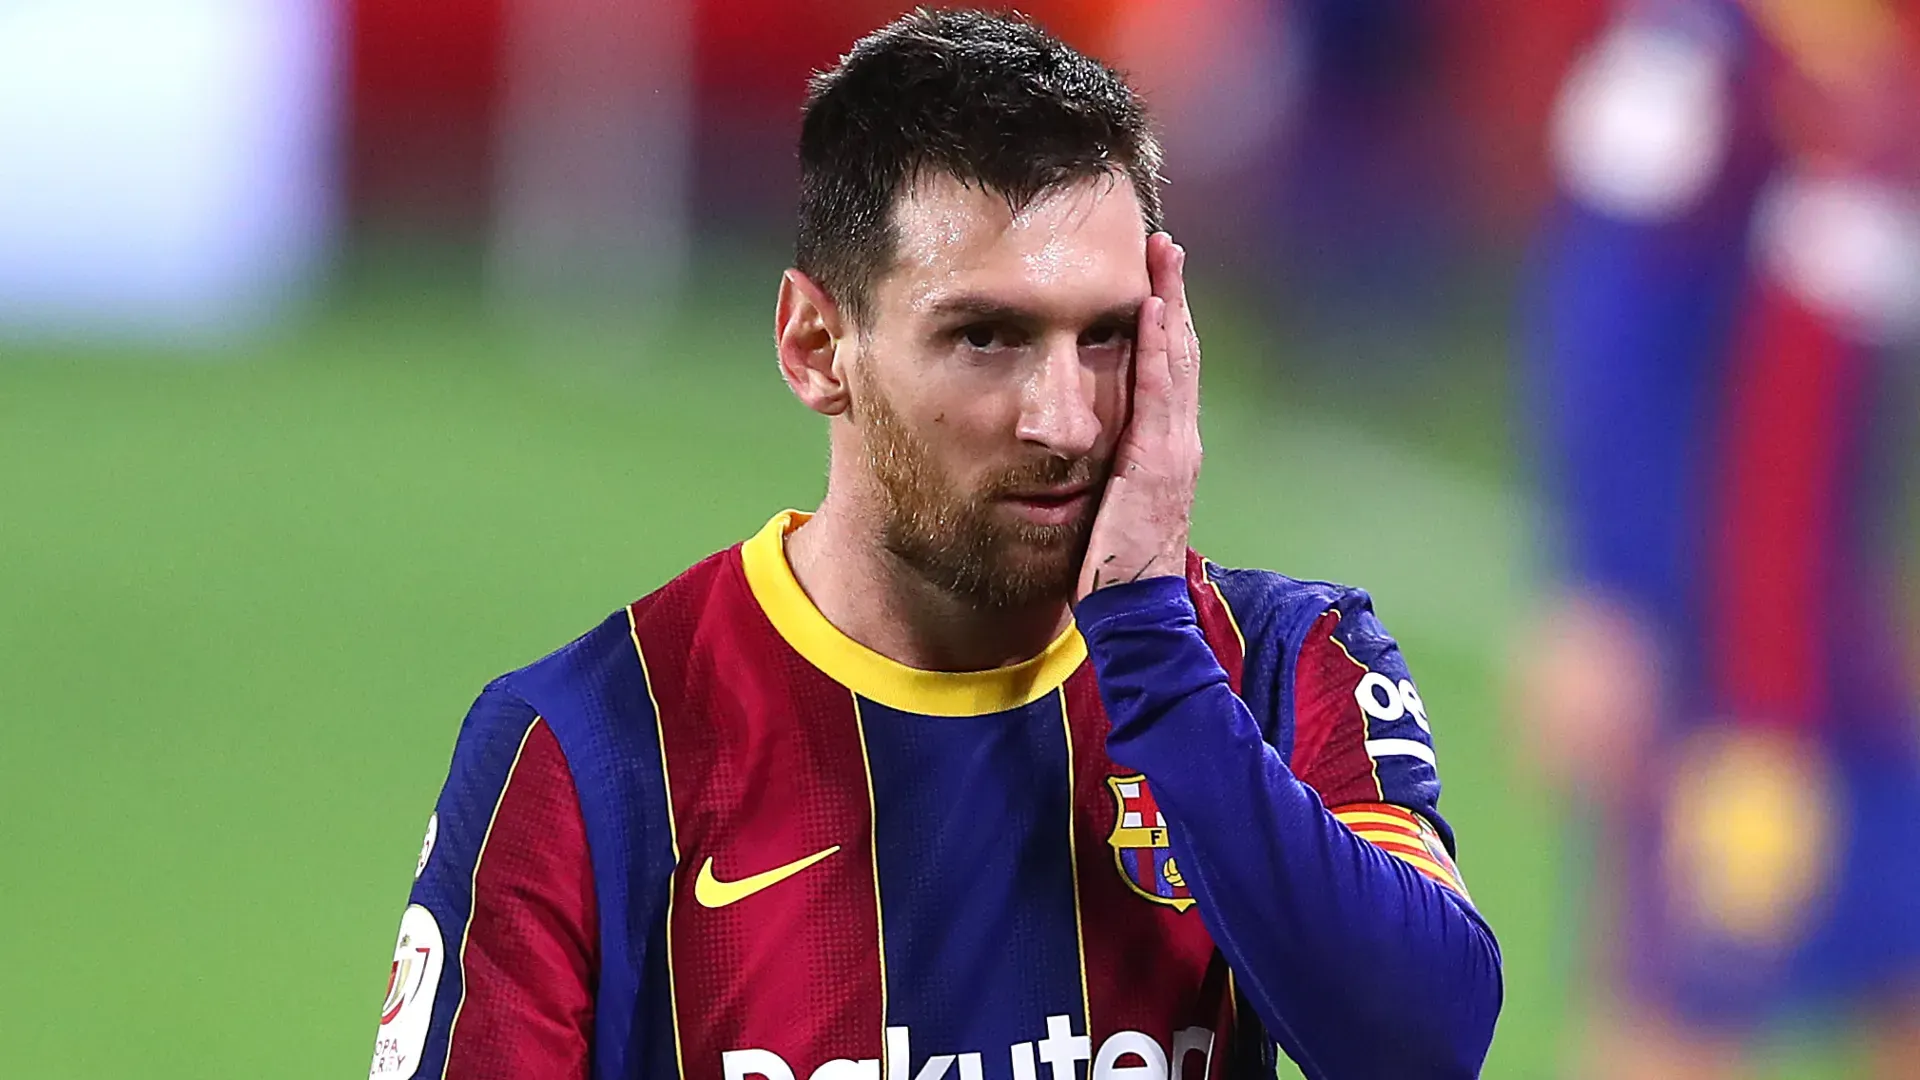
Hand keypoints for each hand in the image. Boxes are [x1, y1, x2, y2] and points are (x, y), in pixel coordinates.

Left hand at [1077, 232, 1201, 600]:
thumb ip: (1109, 471)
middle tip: (1162, 244)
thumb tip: (1086, 450)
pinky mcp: (1158, 462)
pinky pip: (1158, 392)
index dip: (1164, 323)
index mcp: (1168, 450)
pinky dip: (1157, 348)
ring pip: (1174, 361)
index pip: (1168, 372)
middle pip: (1178, 353)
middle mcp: (1179, 442)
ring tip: (1161, 255)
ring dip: (1169, 303)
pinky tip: (1151, 308)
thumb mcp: (1111, 506)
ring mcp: (1174, 449)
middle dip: (1171, 295)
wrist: (1136, 614)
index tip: (1153, 277)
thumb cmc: (1114, 568)